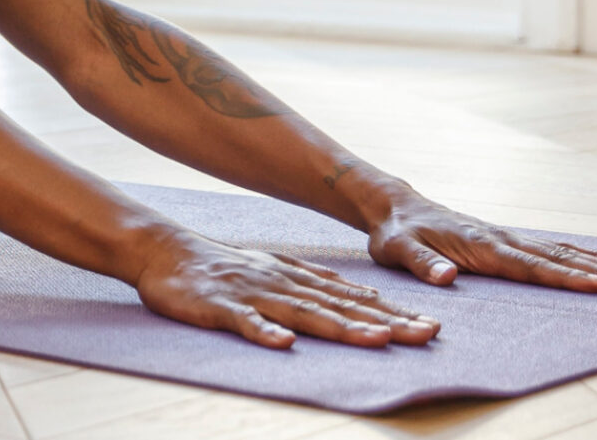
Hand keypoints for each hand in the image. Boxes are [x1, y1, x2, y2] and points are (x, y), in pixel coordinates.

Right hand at [135, 229, 439, 349]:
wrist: (165, 251)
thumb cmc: (221, 267)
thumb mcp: (274, 269)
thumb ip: (312, 283)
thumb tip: (358, 297)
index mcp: (296, 278)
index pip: (353, 298)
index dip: (393, 312)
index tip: (431, 325)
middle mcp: (283, 284)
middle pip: (340, 307)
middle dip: (385, 321)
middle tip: (427, 333)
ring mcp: (252, 294)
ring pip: (303, 312)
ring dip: (340, 326)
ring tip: (376, 339)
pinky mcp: (219, 306)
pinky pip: (243, 321)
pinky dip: (264, 331)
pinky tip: (283, 343)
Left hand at [368, 195, 596, 291]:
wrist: (393, 206)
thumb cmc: (394, 233)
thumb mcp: (397, 250)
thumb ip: (421, 263)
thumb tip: (446, 277)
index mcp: (479, 246)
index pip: (528, 266)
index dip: (561, 278)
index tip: (595, 286)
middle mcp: (498, 239)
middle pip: (552, 258)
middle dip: (588, 271)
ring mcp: (503, 236)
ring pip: (555, 250)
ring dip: (588, 261)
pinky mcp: (502, 238)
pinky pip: (546, 247)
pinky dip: (574, 253)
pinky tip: (592, 261)